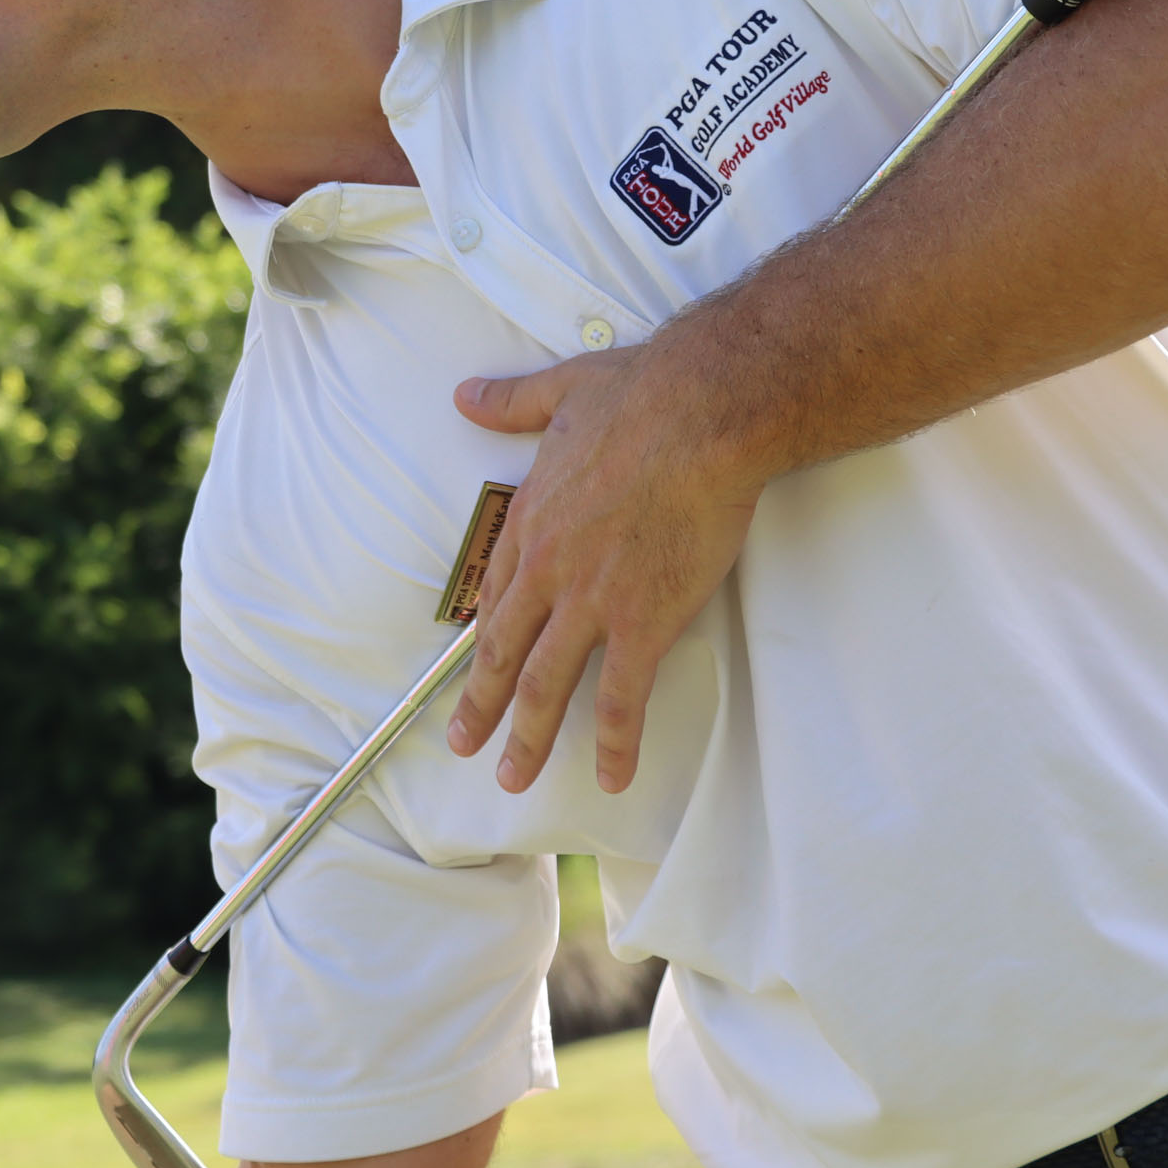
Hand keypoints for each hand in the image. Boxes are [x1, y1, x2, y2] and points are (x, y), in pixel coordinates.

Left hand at [444, 345, 761, 793]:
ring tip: (513, 777)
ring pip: (546, 685)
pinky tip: (610, 776)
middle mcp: (547, 569)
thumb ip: (511, 403)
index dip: (481, 636)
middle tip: (464, 745)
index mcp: (529, 519)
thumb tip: (467, 394)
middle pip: (502, 652)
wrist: (703, 413)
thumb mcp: (561, 391)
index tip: (471, 665)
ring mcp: (591, 601)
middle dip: (480, 706)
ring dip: (528, 738)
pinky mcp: (643, 621)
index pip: (495, 593)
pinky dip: (613, 744)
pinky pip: (620, 699)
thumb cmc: (643, 396)